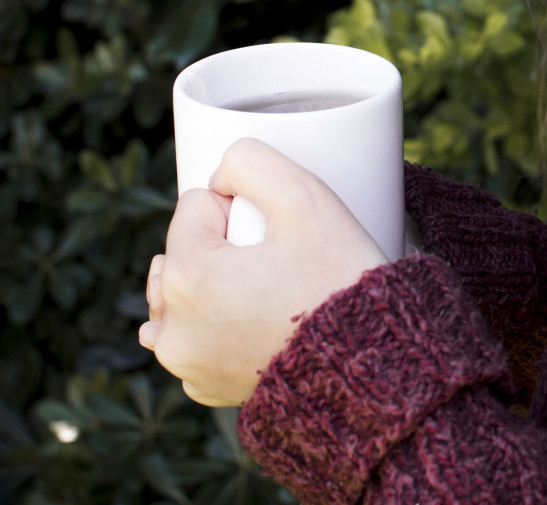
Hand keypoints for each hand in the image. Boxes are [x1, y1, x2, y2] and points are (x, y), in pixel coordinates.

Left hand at [139, 138, 388, 405]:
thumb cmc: (340, 282)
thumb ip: (251, 159)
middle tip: (278, 265)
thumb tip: (222, 177)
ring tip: (268, 293)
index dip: (242, 210)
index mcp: (187, 276)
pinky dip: (217, 325)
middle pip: (184, 248)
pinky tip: (256, 322)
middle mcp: (172, 327)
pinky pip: (196, 336)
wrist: (373, 367)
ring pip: (182, 293)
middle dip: (221, 246)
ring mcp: (186, 364)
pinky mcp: (204, 387)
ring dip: (211, 283)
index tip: (279, 237)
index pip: (197, 204)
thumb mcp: (306, 197)